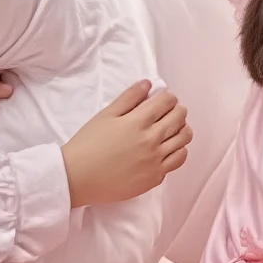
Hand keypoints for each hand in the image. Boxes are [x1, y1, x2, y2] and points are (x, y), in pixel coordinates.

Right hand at [63, 81, 192, 209]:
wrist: (78, 178)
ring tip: (173, 128)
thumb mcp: (105, 115)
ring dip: (182, 128)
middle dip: (177, 110)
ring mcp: (156, 159)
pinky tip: (170, 147)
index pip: (167, 101)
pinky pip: (179, 159)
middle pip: (179, 117)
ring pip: (184, 138)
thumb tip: (147, 84)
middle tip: (170, 112)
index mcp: (138, 121)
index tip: (163, 99)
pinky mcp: (156, 176)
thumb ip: (128, 98)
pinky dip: (179, 149)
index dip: (168, 97)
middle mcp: (151, 139)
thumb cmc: (88, 145)